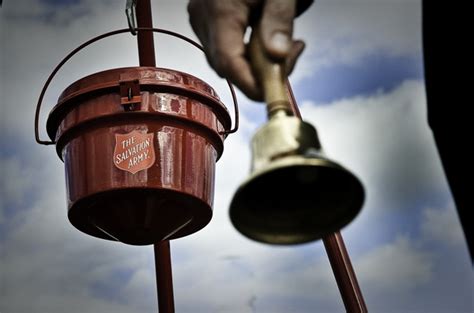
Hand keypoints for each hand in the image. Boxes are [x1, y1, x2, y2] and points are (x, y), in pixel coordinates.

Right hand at [188, 0, 310, 100]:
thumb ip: (279, 22)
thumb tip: (277, 57)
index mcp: (219, 10)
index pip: (229, 63)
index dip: (251, 85)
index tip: (275, 93)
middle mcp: (203, 16)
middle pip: (227, 65)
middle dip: (260, 73)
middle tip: (291, 58)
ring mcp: (201, 17)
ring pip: (225, 59)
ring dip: (255, 62)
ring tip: (285, 44)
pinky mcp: (206, 17)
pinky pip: (224, 47)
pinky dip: (247, 51)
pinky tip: (267, 39)